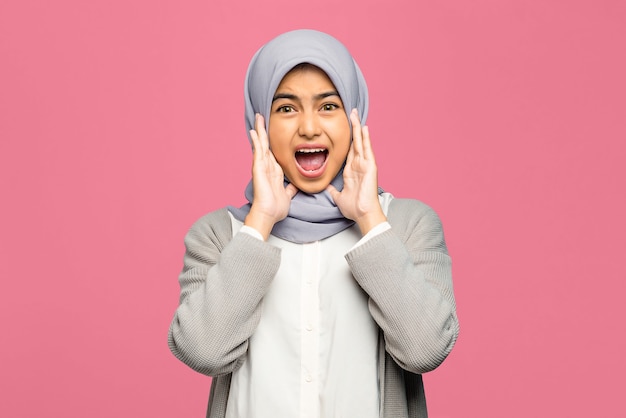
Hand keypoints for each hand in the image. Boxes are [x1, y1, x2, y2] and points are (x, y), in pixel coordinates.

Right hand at [245, 114, 297, 239]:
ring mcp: (262, 167)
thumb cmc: (276, 207)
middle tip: (262, 118)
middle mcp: (267, 167)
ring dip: (260, 131)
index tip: (271, 131)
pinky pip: (258, 152)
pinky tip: (255, 131)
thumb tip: (296, 186)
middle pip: (265, 145)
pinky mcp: (258, 168)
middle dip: (264, 131)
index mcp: (274, 171)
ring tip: (258, 118)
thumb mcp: (287, 194)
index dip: (271, 141)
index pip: (273, 152)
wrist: (269, 214)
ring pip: (261, 145)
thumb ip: (290, 189)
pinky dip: (256, 141)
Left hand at [327, 109, 385, 234]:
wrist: (362, 214)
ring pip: (361, 142)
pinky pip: (367, 149)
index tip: (344, 128)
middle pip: (355, 142)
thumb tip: (325, 188)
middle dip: (353, 128)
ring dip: (358, 128)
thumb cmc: (353, 208)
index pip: (349, 151)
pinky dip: (366, 138)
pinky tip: (364, 127)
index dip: (347, 139)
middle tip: (351, 113)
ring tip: (355, 114)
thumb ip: (332, 191)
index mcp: (351, 171)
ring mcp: (365, 165)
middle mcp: (359, 165)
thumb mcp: (338, 196)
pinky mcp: (370, 167)